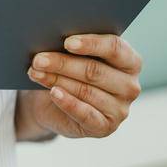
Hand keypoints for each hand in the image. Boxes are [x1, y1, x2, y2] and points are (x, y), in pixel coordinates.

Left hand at [21, 33, 143, 137]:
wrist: (54, 104)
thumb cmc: (69, 71)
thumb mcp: (75, 56)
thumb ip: (75, 47)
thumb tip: (55, 38)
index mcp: (130, 61)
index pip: (115, 48)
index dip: (91, 44)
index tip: (67, 42)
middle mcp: (130, 86)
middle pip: (95, 70)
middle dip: (63, 63)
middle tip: (38, 58)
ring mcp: (120, 109)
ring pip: (86, 90)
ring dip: (57, 80)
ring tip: (35, 72)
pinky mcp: (106, 128)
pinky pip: (85, 114)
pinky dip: (67, 102)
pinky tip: (54, 92)